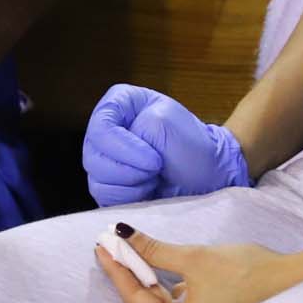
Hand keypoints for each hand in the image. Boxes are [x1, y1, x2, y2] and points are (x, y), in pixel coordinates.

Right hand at [82, 83, 248, 206]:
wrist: (208, 176)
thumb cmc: (191, 144)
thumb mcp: (166, 122)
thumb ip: (136, 130)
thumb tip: (120, 161)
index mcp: (118, 104)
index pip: (100, 127)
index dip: (124, 149)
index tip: (154, 160)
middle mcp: (105, 129)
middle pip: (94, 155)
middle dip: (130, 170)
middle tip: (157, 169)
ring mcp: (104, 158)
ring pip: (97, 179)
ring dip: (131, 184)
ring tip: (154, 178)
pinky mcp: (108, 185)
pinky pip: (104, 197)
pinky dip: (129, 199)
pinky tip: (148, 190)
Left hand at [99, 227, 302, 302]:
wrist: (297, 283)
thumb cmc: (248, 275)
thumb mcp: (195, 259)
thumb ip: (155, 251)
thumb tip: (123, 235)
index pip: (137, 299)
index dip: (117, 269)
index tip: (102, 245)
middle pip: (148, 301)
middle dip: (130, 270)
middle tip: (110, 242)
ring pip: (163, 301)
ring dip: (147, 274)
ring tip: (129, 248)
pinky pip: (180, 301)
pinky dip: (167, 281)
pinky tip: (157, 262)